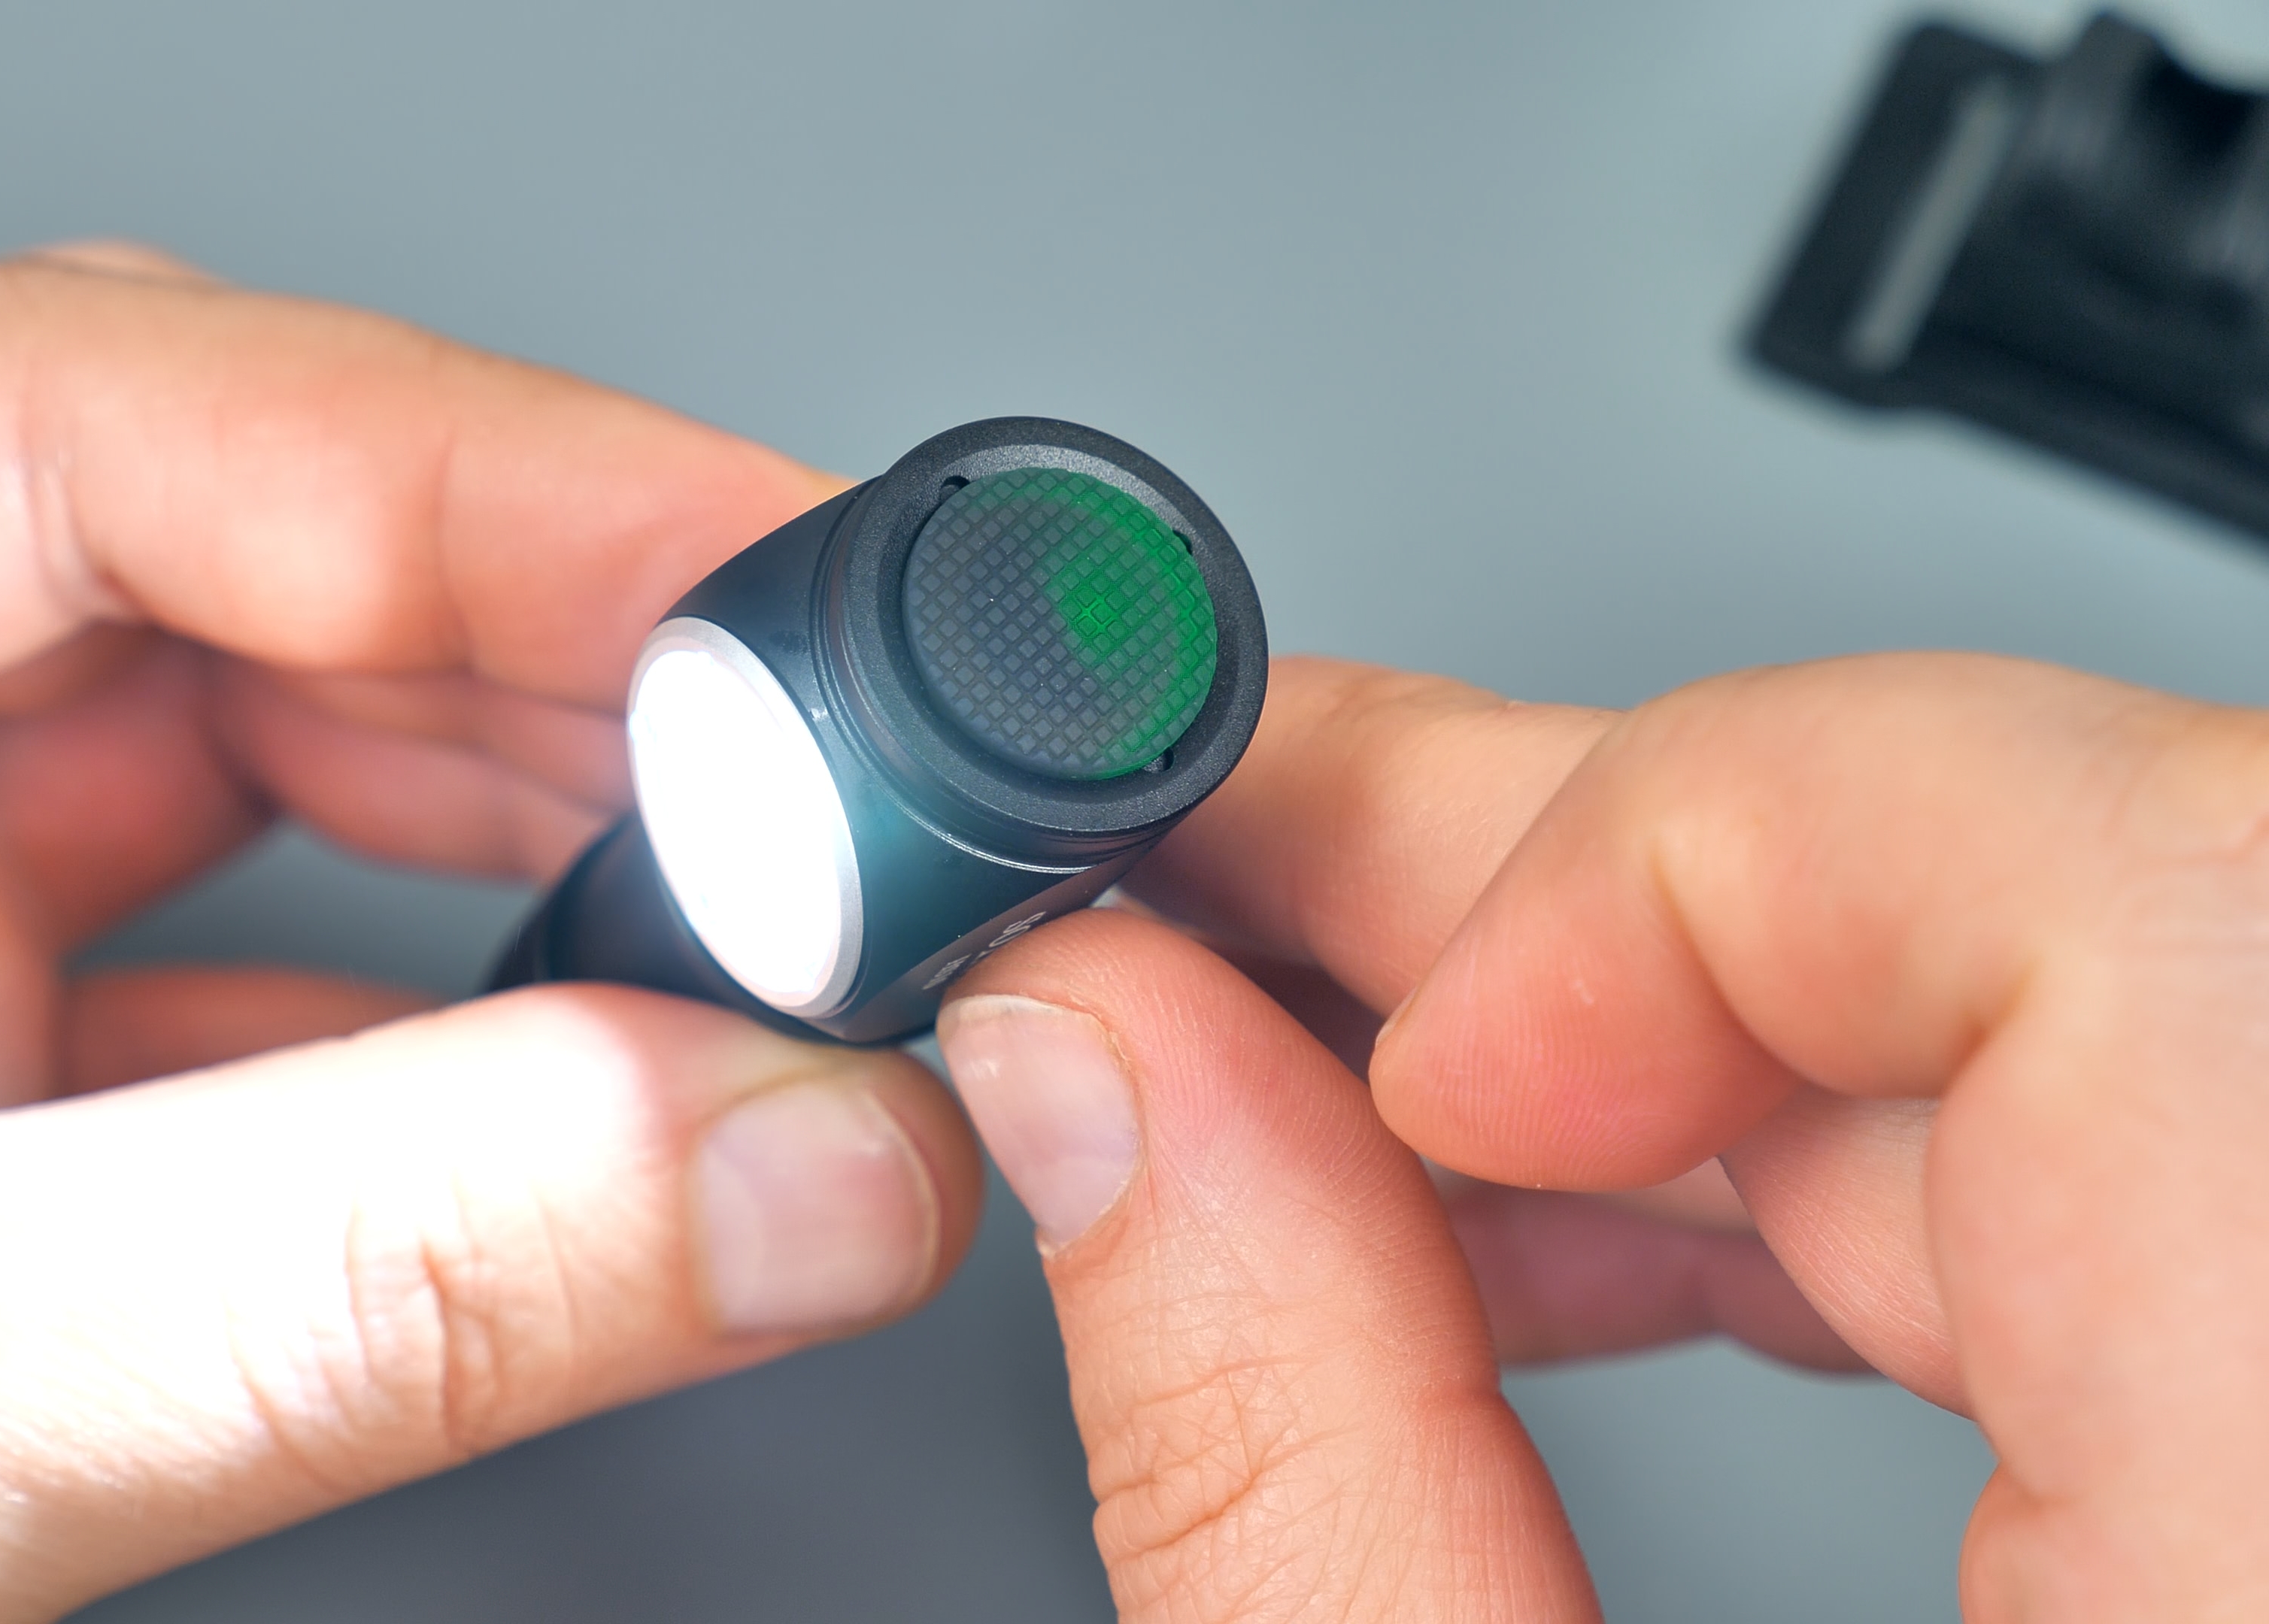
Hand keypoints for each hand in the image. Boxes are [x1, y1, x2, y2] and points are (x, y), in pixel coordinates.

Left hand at [0, 249, 981, 1619]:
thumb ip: (336, 1280)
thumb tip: (783, 1160)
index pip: (69, 413)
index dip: (469, 474)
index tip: (765, 579)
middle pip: (205, 534)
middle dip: (542, 650)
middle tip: (817, 774)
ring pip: (255, 726)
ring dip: (527, 818)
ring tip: (751, 913)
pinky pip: (243, 951)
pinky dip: (447, 1017)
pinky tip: (594, 1075)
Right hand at [937, 654, 2268, 1618]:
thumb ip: (1283, 1475)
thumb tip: (1105, 1079)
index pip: (2145, 902)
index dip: (1724, 854)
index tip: (1441, 1032)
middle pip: (2087, 913)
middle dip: (1578, 895)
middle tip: (1239, 907)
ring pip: (2101, 1003)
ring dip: (1669, 1028)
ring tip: (1353, 1091)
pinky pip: (2148, 1144)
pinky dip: (1825, 1152)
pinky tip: (1578, 1220)